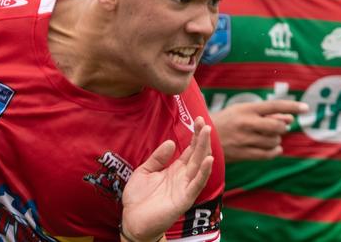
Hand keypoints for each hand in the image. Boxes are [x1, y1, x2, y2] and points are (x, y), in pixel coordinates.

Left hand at [121, 117, 212, 241]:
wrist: (133, 220)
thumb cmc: (139, 197)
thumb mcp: (145, 171)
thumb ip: (158, 157)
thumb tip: (171, 142)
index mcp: (174, 169)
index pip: (189, 150)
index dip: (194, 135)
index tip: (198, 120)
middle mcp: (183, 177)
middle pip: (196, 154)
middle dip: (201, 138)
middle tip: (205, 122)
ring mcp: (185, 188)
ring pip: (199, 166)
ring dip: (205, 149)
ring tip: (208, 133)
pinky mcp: (184, 199)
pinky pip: (196, 184)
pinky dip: (203, 172)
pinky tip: (208, 160)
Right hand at [211, 100, 308, 162]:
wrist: (201, 138)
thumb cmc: (224, 122)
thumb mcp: (240, 112)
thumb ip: (265, 114)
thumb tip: (290, 119)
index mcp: (245, 109)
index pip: (274, 105)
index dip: (292, 106)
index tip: (306, 108)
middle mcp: (246, 123)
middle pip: (277, 126)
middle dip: (282, 127)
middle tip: (278, 127)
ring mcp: (244, 140)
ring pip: (274, 141)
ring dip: (276, 140)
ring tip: (268, 137)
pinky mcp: (243, 154)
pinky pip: (268, 154)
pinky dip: (274, 151)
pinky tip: (273, 148)